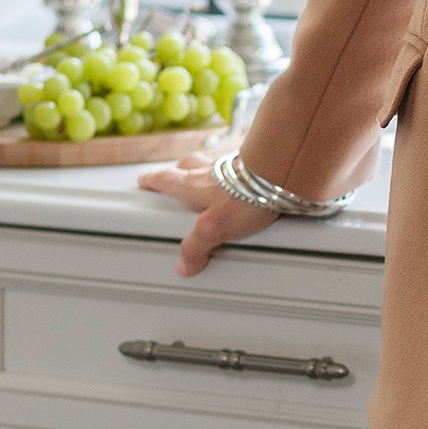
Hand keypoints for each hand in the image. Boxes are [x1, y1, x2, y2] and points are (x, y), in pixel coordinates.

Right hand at [137, 150, 276, 274]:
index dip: (153, 180)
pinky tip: (247, 185)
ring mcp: (234, 166)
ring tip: (211, 185)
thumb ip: (196, 246)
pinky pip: (241, 168)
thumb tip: (185, 263)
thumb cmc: (248, 193)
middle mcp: (212, 172)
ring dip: (209, 170)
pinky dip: (238, 174)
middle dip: (179, 171)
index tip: (145, 180)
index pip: (166, 180)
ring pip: (214, 164)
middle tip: (175, 178)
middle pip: (188, 165)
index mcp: (194, 184)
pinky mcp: (256, 167)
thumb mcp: (214, 227)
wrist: (282, 171)